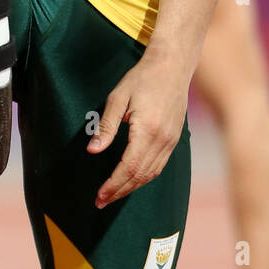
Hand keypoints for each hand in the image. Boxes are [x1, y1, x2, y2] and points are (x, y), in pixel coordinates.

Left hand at [87, 49, 188, 207]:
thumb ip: (106, 126)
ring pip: (151, 174)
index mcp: (147, 130)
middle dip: (119, 191)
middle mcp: (162, 140)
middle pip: (140, 176)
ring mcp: (171, 141)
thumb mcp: (118, 98)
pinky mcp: (174, 139)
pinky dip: (144, 177)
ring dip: (131, 188)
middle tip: (101, 202)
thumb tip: (93, 151)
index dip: (113, 184)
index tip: (99, 195)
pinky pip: (159, 166)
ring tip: (113, 195)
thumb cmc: (142, 78)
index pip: (129, 167)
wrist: (172, 66)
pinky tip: (132, 180)